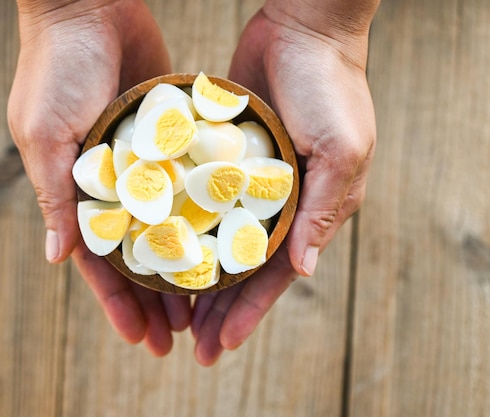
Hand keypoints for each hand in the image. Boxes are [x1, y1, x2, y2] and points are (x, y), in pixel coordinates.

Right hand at [7, 0, 189, 355]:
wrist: (88, 5)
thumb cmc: (57, 68)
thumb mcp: (45, 134)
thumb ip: (56, 195)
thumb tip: (59, 259)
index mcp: (76, 190)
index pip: (98, 261)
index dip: (118, 302)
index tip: (139, 337)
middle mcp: (111, 183)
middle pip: (136, 254)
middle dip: (153, 296)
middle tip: (176, 335)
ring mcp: (142, 163)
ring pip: (165, 228)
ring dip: (180, 265)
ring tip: (202, 303)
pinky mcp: (169, 137)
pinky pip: (185, 184)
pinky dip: (198, 216)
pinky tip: (219, 241)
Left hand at [191, 4, 377, 364]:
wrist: (304, 28)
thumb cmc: (330, 88)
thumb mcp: (342, 150)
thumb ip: (323, 210)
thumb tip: (303, 273)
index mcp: (311, 209)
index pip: (274, 275)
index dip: (248, 311)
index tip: (220, 343)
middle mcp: (277, 202)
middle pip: (241, 267)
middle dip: (217, 307)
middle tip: (188, 343)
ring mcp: (246, 181)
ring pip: (215, 241)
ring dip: (196, 275)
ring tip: (170, 310)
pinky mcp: (221, 156)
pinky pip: (198, 199)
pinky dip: (183, 226)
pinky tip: (160, 247)